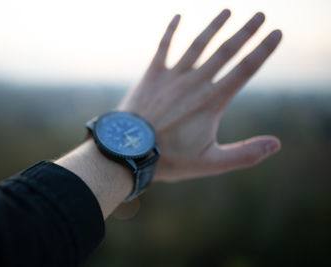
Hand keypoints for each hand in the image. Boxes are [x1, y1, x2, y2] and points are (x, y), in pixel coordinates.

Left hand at [118, 10, 281, 182]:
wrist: (128, 151)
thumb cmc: (169, 159)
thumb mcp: (210, 163)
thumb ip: (244, 154)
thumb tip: (276, 145)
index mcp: (212, 101)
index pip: (245, 69)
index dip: (263, 50)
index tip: (277, 33)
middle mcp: (195, 83)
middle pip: (226, 51)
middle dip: (246, 31)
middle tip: (261, 15)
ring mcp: (172, 76)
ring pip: (198, 44)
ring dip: (214, 26)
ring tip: (228, 11)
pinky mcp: (152, 75)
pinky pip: (163, 46)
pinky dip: (170, 30)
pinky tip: (177, 16)